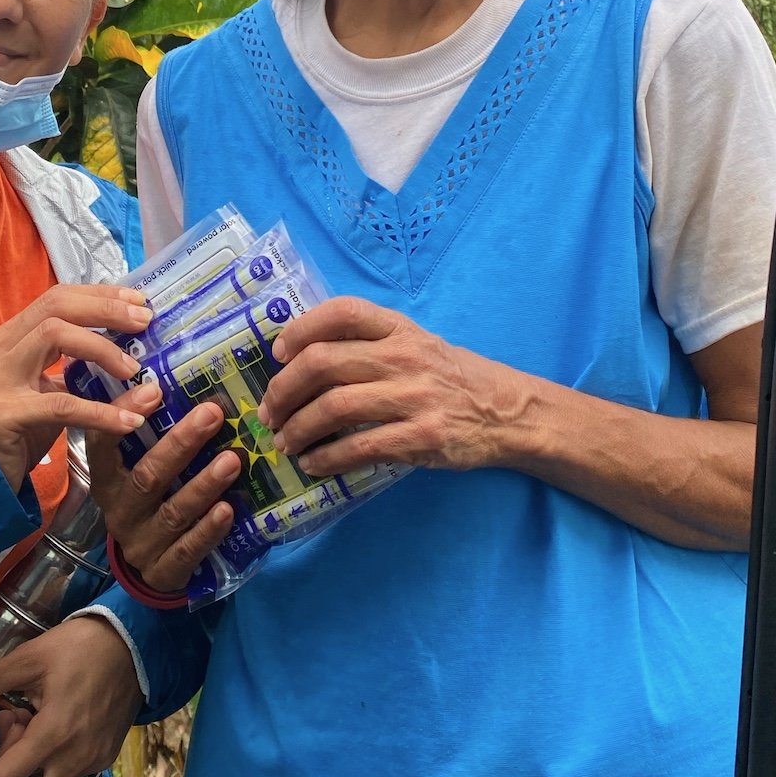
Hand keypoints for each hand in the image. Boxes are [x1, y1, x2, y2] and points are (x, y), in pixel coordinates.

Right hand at [0, 284, 154, 490]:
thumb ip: (77, 370)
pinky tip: (129, 422)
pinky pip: (61, 405)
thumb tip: (133, 358)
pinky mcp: (4, 415)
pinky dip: (100, 412)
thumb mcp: (48, 391)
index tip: (139, 302)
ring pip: (54, 336)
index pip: (57, 298)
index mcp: (13, 337)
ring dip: (102, 349)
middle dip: (105, 309)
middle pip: (56, 306)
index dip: (100, 295)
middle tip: (144, 322)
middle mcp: (2, 349)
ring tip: (134, 371)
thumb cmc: (16, 430)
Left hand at [0, 616, 142, 776]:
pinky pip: (68, 772)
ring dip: (29, 760)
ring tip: (33, 715)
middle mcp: (75, 759)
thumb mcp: (27, 659)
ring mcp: (94, 761)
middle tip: (10, 723)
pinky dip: (52, 756)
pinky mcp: (106, 757)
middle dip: (6, 766)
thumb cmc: (79, 647)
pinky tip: (55, 721)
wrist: (135, 642)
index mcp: (53, 735)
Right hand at [87, 403, 239, 598]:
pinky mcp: (162, 571)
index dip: (123, 417)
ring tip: (232, 461)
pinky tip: (228, 510)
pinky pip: (187, 549)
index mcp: (107, 480)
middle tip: (212, 414)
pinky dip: (207, 529)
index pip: (102, 445)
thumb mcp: (139, 472)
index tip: (155, 390)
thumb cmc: (150, 503)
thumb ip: (153, 439)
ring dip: (203, 485)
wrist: (150, 567)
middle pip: (146, 477)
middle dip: (180, 444)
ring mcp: (140, 544)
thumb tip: (192, 389)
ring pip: (172, 512)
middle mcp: (118, 511)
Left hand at [259, 297, 526, 475]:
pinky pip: (359, 447)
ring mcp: (414, 397)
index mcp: (399, 328)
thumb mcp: (415, 343)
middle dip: (283, 390)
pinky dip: (326, 458)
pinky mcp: (422, 437)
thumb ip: (369, 343)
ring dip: (297, 429)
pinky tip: (314, 464)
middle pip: (323, 362)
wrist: (506, 412)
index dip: (300, 328)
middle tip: (269, 412)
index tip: (279, 354)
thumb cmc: (450, 377)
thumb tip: (300, 356)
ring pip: (333, 407)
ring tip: (285, 442)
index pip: (342, 312)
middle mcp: (404, 357)